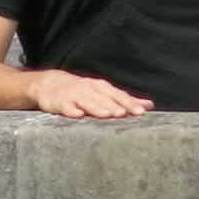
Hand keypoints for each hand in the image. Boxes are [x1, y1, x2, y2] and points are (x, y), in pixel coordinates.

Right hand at [27, 68, 151, 118]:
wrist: (49, 84)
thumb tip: (149, 105)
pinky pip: (66, 107)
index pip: (118, 95)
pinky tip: (77, 114)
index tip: (141, 112)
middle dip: (115, 106)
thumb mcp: (103, 92)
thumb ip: (125, 99)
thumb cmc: (82, 91)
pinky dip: (72, 110)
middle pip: (104, 99)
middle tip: (125, 114)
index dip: (130, 103)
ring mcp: (74, 95)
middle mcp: (89, 89)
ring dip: (96, 108)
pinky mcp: (60, 102)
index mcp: (101, 87)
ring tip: (106, 115)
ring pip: (87, 102)